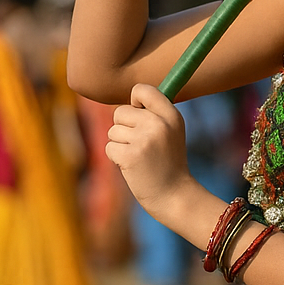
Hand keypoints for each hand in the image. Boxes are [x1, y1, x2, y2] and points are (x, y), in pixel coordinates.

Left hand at [106, 83, 192, 219]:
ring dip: (120, 145)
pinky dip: (116, 158)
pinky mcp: (130, 155)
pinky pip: (109, 147)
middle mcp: (159, 123)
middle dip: (124, 129)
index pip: (142, 90)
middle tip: (142, 146)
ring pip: (113, 130)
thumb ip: (153, 113)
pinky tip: (133, 166)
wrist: (174, 195)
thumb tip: (130, 100)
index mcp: (171, 115)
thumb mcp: (170, 132)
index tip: (140, 116)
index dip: (134, 102)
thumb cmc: (168, 162)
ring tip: (139, 157)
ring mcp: (144, 139)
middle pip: (121, 112)